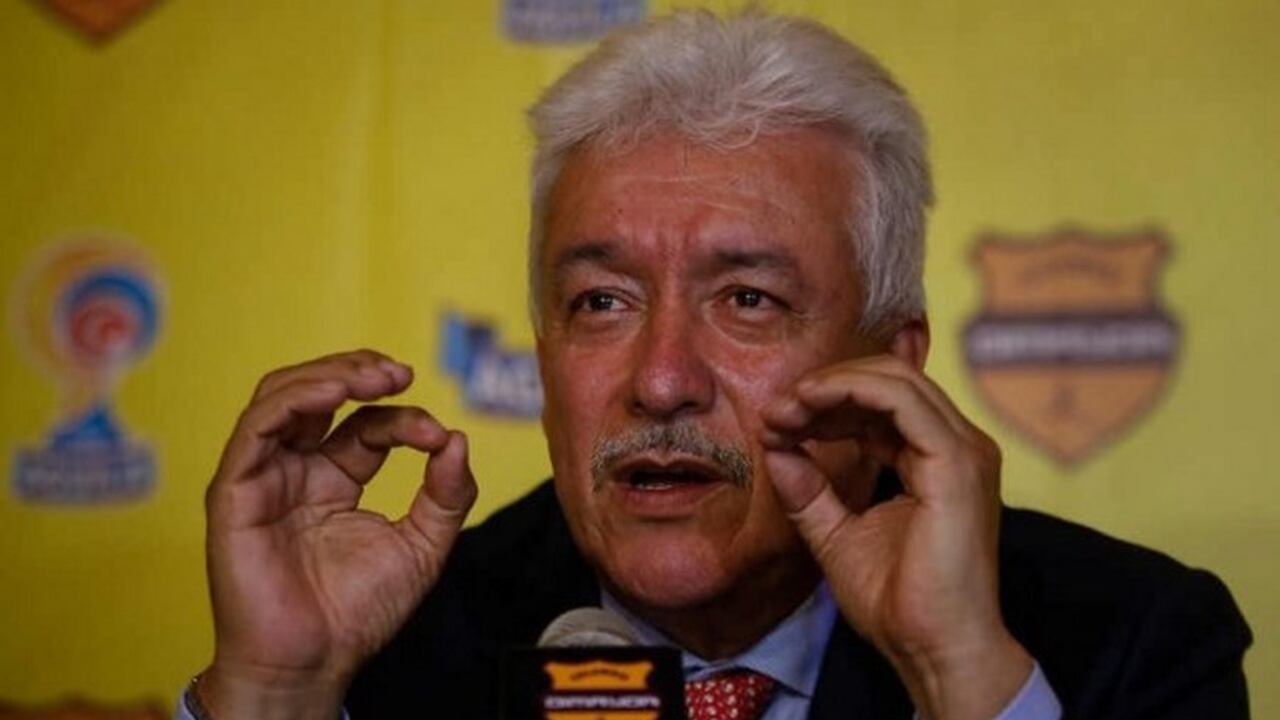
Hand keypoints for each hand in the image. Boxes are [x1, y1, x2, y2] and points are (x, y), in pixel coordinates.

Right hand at [198, 350, 477, 718]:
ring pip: (282, 397)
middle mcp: (296, 469)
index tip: (437, 435)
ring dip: (328, 374)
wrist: (314, 663)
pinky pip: (256, 428)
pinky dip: (294, 399)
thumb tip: (459, 439)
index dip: (403, 417)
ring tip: (371, 375)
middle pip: (317, 393)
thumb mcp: (422, 545)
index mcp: (335, 477)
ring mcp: (263, 476)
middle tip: (400, 372)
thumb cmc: (358, 613)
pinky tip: (334, 393)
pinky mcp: (235, 491)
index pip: (367, 424)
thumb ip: (446, 495)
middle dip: (359, 371)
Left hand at [762, 354, 1031, 719]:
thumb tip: (776, 449)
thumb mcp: (836, 535)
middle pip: (890, 380)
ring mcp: (963, 450)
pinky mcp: (956, 462)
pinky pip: (901, 399)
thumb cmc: (898, 603)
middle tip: (775, 412)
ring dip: (831, 386)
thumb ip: (809, 491)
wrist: (933, 648)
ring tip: (785, 410)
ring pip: (896, 379)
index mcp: (936, 459)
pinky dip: (850, 391)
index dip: (826, 404)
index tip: (775, 424)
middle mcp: (957, 446)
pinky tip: (810, 406)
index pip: (882, 404)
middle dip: (825, 387)